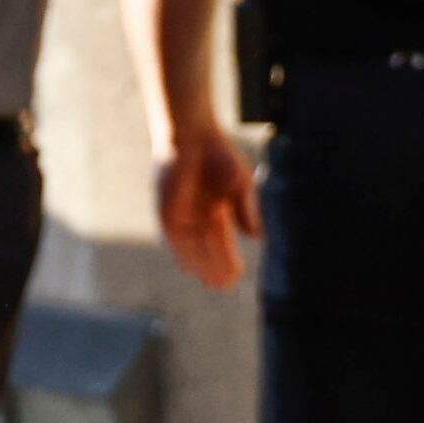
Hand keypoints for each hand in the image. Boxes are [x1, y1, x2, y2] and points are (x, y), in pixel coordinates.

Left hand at [156, 118, 258, 289]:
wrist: (193, 135)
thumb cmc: (218, 156)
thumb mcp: (240, 186)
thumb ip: (247, 210)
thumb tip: (257, 237)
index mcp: (213, 210)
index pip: (220, 242)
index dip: (228, 260)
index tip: (234, 278)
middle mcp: (195, 216)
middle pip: (205, 250)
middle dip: (215, 267)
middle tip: (223, 286)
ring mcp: (180, 214)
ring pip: (191, 249)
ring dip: (202, 267)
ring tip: (213, 283)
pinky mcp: (166, 211)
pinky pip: (175, 240)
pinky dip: (184, 254)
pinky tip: (193, 269)